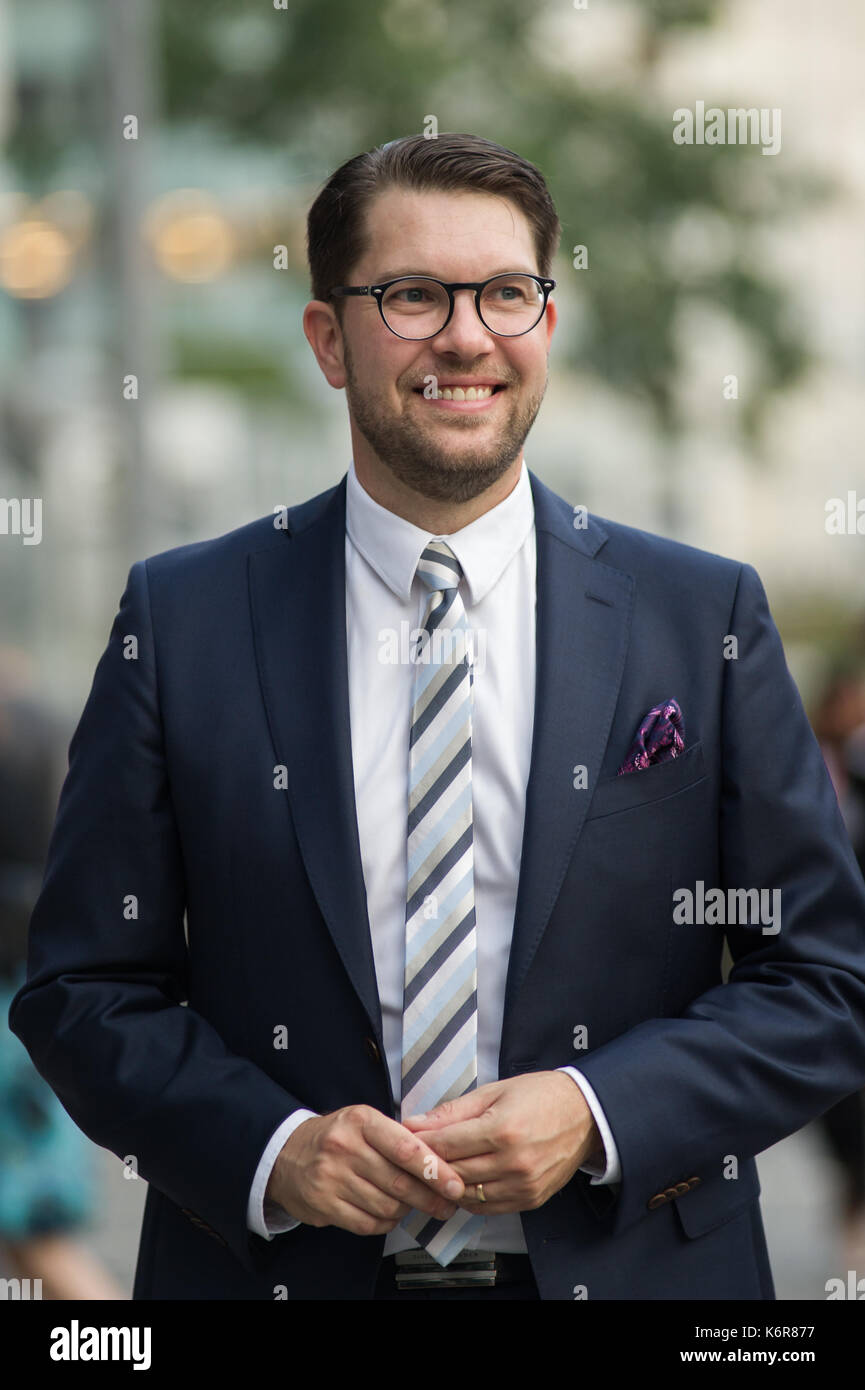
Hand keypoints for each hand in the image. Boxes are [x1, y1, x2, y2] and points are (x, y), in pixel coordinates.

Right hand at [265, 1106, 465, 1235]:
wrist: (286, 1154)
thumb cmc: (337, 1137)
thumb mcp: (365, 1122)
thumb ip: (399, 1138)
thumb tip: (441, 1163)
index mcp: (361, 1120)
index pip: (405, 1147)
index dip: (434, 1169)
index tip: (455, 1184)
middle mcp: (345, 1147)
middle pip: (399, 1181)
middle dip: (429, 1197)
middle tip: (446, 1204)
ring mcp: (331, 1177)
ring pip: (386, 1206)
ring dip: (406, 1210)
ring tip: (411, 1204)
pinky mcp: (323, 1204)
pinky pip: (368, 1224)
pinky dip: (385, 1223)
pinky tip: (387, 1214)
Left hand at [401, 1072, 600, 1214]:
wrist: (585, 1114)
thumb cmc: (539, 1095)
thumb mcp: (494, 1091)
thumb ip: (452, 1112)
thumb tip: (414, 1123)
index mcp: (502, 1129)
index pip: (446, 1145)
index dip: (420, 1143)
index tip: (403, 1138)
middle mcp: (513, 1162)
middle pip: (453, 1172)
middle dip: (429, 1164)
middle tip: (412, 1157)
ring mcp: (523, 1185)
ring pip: (467, 1194)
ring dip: (447, 1184)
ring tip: (436, 1170)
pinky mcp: (531, 1200)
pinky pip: (488, 1207)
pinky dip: (469, 1196)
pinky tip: (463, 1181)